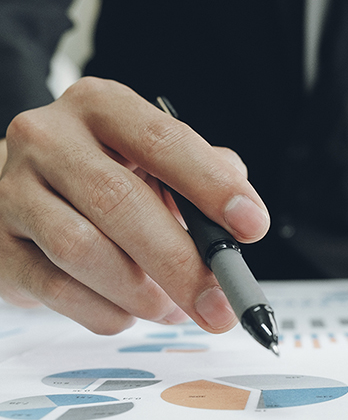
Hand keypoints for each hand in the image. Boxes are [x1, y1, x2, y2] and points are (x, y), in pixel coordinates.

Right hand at [0, 77, 269, 333]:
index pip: (163, 140)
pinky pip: (56, 290)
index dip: (212, 186)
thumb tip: (238, 225)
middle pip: (119, 202)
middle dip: (181, 262)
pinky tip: (131, 312)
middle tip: (221, 303)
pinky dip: (106, 311)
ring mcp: (13, 190)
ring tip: (175, 308)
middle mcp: (49, 138)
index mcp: (101, 106)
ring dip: (142, 292)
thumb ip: (200, 180)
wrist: (26, 190)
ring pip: (82, 250)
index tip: (252, 227)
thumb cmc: (108, 176)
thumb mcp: (155, 162)